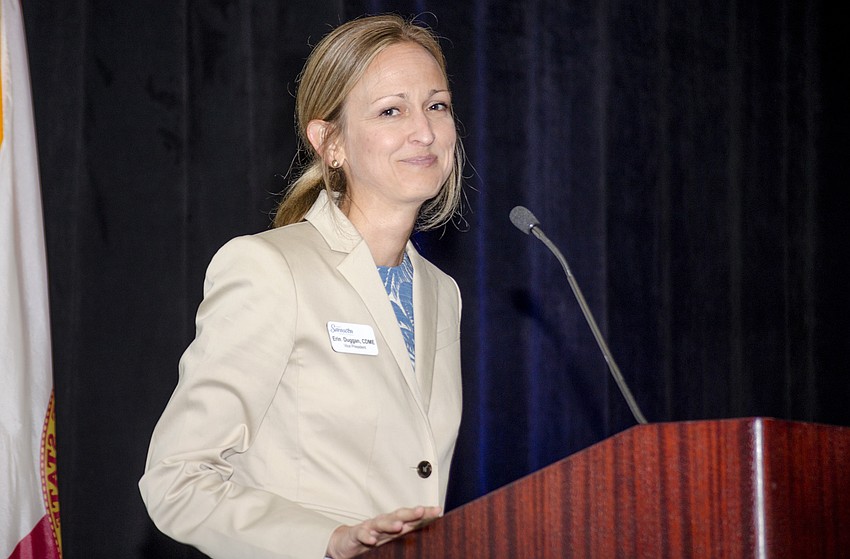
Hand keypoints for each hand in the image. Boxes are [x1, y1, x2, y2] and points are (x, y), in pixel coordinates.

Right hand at [325, 505, 441, 558]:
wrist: (347, 542)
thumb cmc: (373, 538)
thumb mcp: (392, 537)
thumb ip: (407, 532)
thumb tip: (430, 530)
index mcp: (394, 523)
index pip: (411, 517)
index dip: (425, 513)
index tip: (438, 510)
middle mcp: (383, 523)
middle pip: (398, 515)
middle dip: (410, 513)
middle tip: (421, 511)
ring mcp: (370, 527)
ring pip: (380, 523)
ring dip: (390, 524)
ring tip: (399, 526)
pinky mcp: (356, 534)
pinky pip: (362, 534)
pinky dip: (367, 536)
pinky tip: (372, 539)